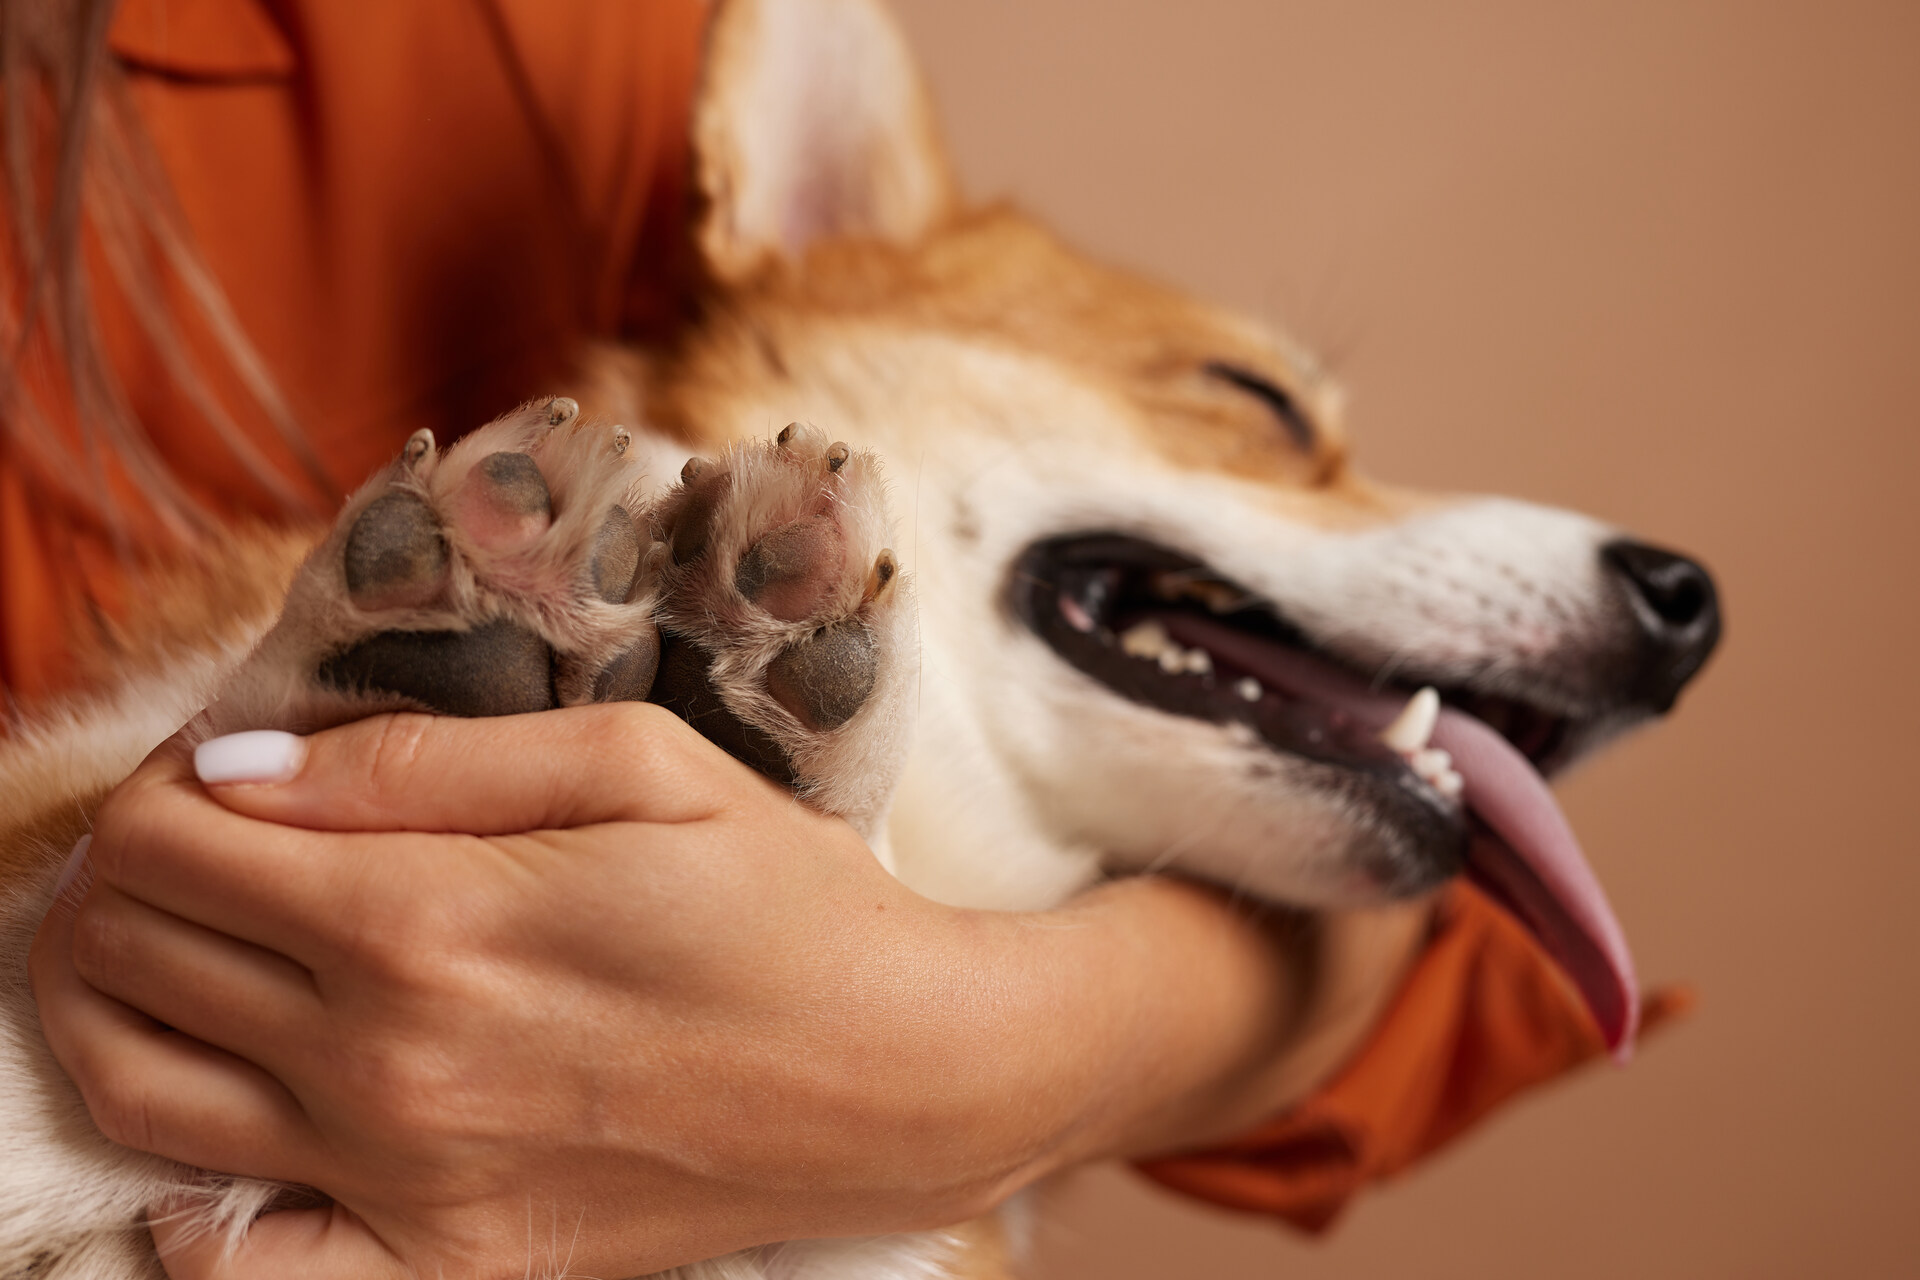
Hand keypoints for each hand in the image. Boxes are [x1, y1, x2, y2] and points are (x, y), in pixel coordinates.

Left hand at [30, 704, 1429, 1278]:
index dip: (165, 785)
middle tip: (209, 842)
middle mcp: (386, 1066)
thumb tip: (236, 765)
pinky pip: (233, 1262)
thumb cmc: (792, 902)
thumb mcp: (641, 766)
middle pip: (130, 952)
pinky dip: (177, 1188)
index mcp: (430, 920)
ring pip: (135, 1091)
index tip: (225, 772)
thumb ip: (427, 756)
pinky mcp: (447, 1268)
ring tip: (174, 946)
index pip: (171, 841)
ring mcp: (405, 1189)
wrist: (908, 1081)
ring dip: (105, 999)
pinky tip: (224, 1115)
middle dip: (132, 873)